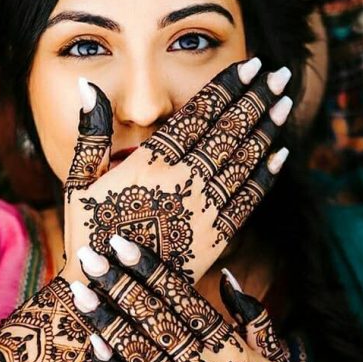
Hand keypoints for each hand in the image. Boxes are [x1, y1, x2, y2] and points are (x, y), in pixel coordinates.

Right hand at [59, 57, 293, 285]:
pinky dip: (267, 174)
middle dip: (257, 98)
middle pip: (229, 131)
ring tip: (284, 101)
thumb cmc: (85, 235)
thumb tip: (90, 86)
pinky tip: (280, 153)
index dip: (227, 87)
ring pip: (244, 161)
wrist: (104, 295)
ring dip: (267, 128)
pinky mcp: (215, 239)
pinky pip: (248, 200)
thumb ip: (91, 133)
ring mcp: (202, 211)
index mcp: (149, 164)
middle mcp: (181, 182)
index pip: (198, 115)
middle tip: (280, 74)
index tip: (250, 66)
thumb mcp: (77, 181)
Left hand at [70, 237, 321, 361]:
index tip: (122, 244)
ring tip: (80, 292)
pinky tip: (94, 343)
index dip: (151, 271)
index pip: (183, 300)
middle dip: (120, 286)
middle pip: (156, 321)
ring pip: (141, 355)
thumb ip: (251, 315)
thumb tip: (226, 273)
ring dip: (107, 321)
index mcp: (232, 348)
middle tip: (90, 256)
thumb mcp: (275, 358)